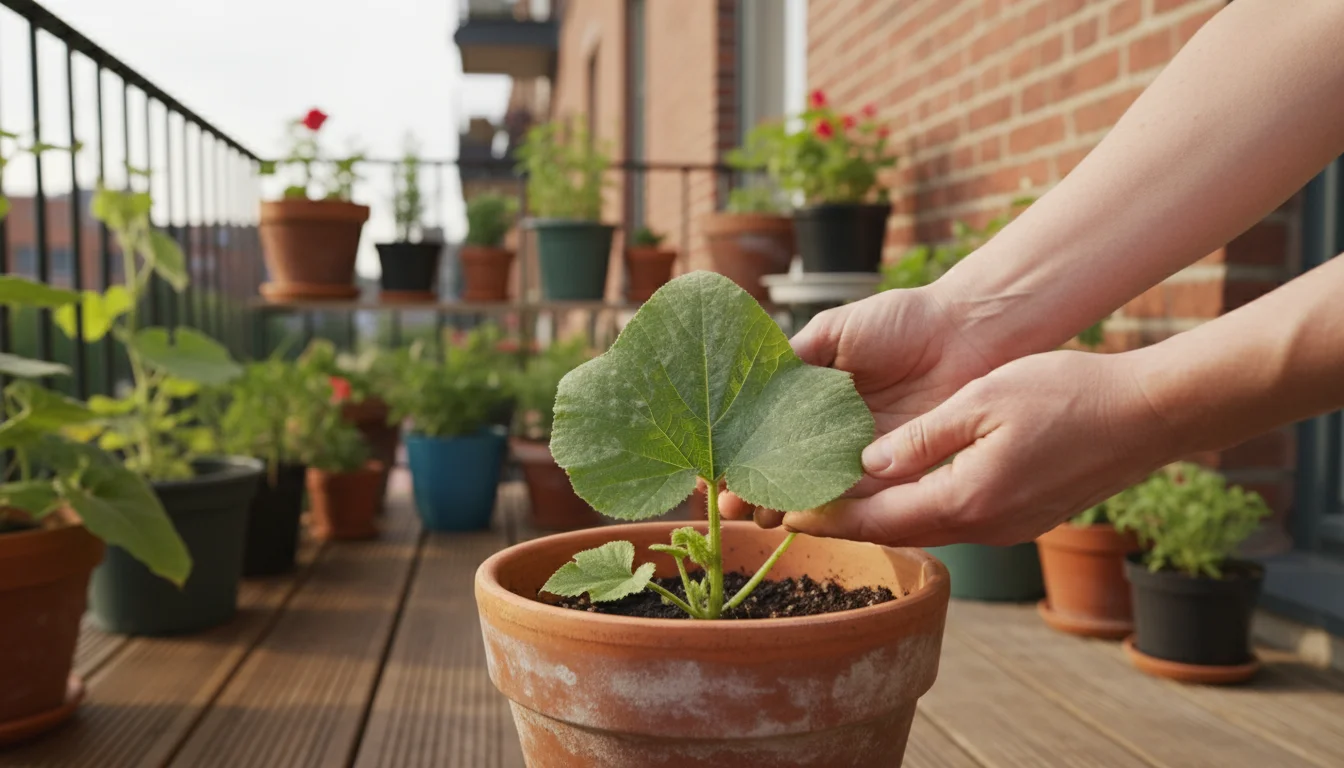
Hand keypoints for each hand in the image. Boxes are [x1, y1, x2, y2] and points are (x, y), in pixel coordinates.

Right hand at [719, 286, 999, 523]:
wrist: (968, 333)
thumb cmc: (903, 321)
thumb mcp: (835, 331)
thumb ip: (794, 360)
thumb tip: (748, 388)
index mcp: (812, 398)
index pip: (763, 434)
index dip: (736, 454)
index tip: (711, 471)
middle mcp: (831, 432)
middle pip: (783, 470)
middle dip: (752, 491)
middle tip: (728, 507)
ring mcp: (862, 454)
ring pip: (814, 490)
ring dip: (783, 507)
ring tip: (756, 517)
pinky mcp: (895, 470)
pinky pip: (857, 497)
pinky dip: (828, 510)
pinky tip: (800, 515)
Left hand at [777, 350, 1179, 546]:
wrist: (1147, 415)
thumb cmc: (1067, 395)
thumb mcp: (983, 401)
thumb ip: (923, 438)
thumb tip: (869, 462)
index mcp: (966, 499)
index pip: (877, 520)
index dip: (827, 517)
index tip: (782, 514)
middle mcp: (983, 527)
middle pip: (896, 531)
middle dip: (845, 521)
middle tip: (795, 507)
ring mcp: (1006, 528)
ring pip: (926, 527)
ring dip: (881, 516)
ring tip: (835, 498)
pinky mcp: (1023, 518)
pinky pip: (955, 519)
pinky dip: (917, 508)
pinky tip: (898, 488)